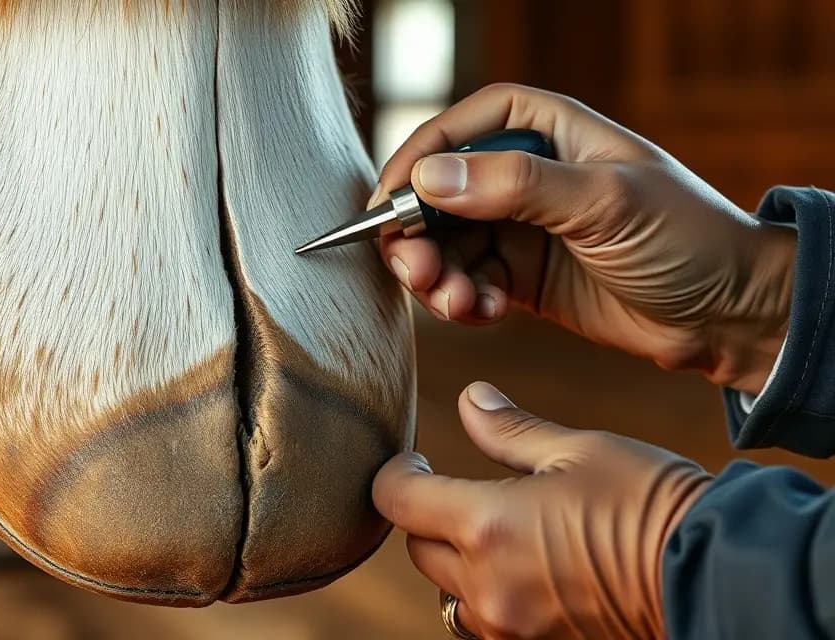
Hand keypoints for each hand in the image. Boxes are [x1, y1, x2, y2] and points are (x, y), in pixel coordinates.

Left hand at [373, 382, 711, 639]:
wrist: (717, 576)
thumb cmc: (650, 503)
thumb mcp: (578, 450)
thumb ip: (509, 429)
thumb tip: (469, 399)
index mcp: (487, 525)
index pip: (397, 500)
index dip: (396, 474)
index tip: (414, 461)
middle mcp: (486, 584)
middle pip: (417, 550)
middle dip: (428, 516)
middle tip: (457, 488)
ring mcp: (510, 625)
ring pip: (448, 593)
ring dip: (457, 562)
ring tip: (495, 532)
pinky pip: (486, 621)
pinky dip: (489, 594)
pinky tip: (524, 568)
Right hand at [374, 84, 795, 393]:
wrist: (728, 315)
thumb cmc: (686, 238)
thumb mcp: (604, 202)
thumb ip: (515, 185)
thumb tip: (430, 177)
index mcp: (550, 131)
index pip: (464, 126)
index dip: (420, 155)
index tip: (389, 198)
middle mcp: (527, 176)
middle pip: (440, 191)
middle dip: (418, 233)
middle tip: (416, 271)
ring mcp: (522, 228)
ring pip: (447, 244)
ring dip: (436, 276)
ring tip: (456, 304)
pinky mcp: (523, 278)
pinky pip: (467, 282)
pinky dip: (462, 301)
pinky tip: (482, 314)